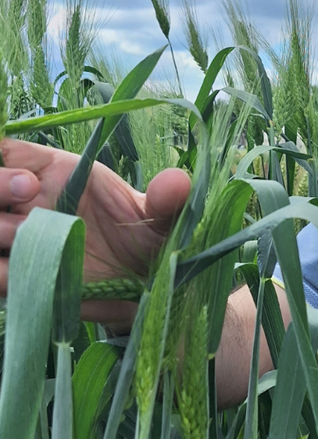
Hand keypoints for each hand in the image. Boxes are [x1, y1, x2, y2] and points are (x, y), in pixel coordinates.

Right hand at [0, 138, 190, 327]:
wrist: (141, 286)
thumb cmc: (144, 238)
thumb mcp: (159, 219)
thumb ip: (166, 201)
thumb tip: (179, 182)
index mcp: (56, 174)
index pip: (9, 152)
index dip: (7, 165)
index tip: (30, 182)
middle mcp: (30, 204)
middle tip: (28, 197)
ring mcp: (17, 242)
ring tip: (27, 237)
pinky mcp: (17, 279)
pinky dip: (2, 274)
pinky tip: (25, 274)